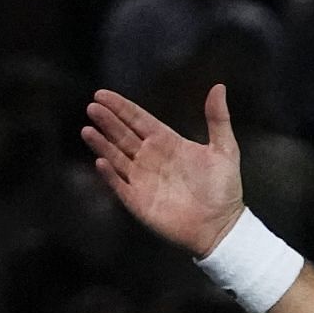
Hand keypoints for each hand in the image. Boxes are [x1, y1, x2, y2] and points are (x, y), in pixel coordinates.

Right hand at [81, 84, 245, 256]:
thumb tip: (219, 87)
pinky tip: (101, 161)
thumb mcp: (225, 150)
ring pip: (116, 156)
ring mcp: (143, 179)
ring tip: (88, 129)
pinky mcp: (138, 200)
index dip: (122, 108)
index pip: (139, 120)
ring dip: (102, 143)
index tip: (103, 94)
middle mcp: (151, 158)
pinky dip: (110, 174)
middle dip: (108, 121)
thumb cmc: (225, 189)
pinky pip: (119, 184)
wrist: (223, 225)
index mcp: (168, 143)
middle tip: (93, 107)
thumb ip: (218, 119)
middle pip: (123, 135)